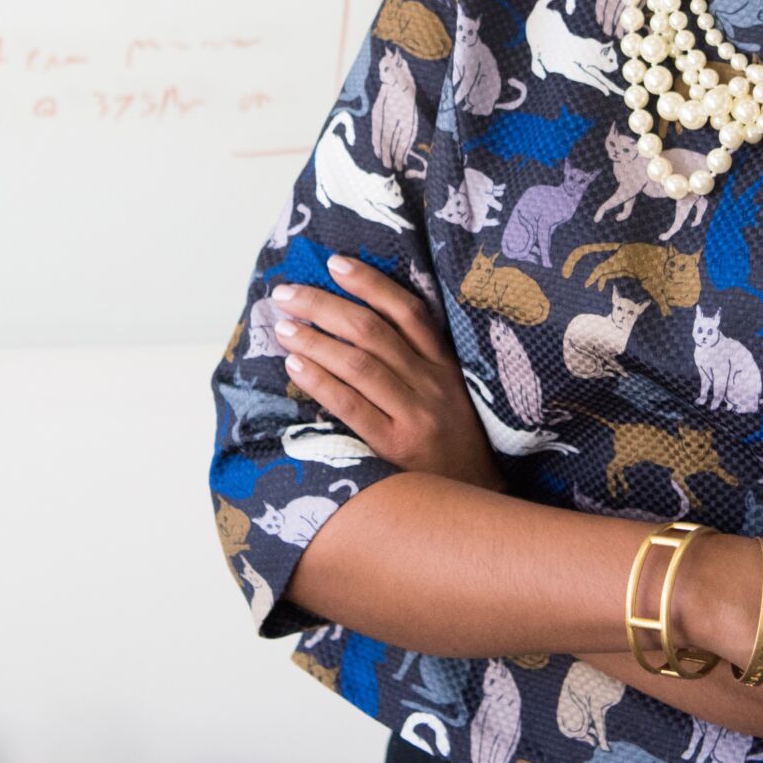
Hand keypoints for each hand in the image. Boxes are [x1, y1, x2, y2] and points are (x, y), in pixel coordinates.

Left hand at [268, 256, 506, 493]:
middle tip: (288, 293)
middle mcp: (433, 383)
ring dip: (315, 339)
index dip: (370, 283)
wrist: (477, 499)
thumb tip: (358, 321)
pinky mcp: (397, 446)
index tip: (335, 263)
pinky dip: (320, 381)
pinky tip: (294, 366)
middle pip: (373, 332)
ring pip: (359, 364)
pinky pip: (351, 406)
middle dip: (325, 306)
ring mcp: (416, 414)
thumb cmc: (453, 440)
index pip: (408, 311)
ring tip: (284, 326)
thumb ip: (417, 359)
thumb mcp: (450, 391)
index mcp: (446, 364)